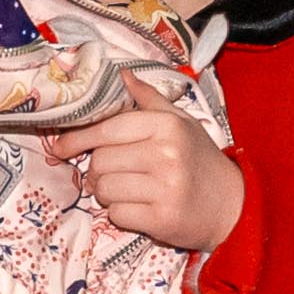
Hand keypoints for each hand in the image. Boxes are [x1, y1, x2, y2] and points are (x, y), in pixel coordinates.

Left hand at [49, 101, 243, 250]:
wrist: (233, 205)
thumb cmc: (200, 161)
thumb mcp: (181, 123)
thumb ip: (149, 100)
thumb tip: (122, 74)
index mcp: (167, 126)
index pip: (108, 129)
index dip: (78, 138)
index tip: (60, 147)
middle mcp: (166, 154)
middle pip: (100, 161)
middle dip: (98, 171)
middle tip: (115, 174)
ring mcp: (165, 188)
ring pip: (104, 190)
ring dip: (108, 194)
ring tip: (130, 191)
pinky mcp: (162, 219)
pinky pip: (116, 215)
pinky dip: (121, 215)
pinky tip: (141, 209)